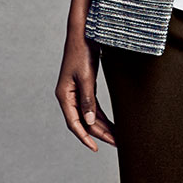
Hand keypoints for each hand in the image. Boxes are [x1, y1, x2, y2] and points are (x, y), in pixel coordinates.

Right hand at [56, 34, 116, 150]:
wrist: (83, 33)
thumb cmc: (81, 52)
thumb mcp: (86, 77)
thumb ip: (88, 100)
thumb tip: (88, 122)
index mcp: (64, 95)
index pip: (74, 123)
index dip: (84, 137)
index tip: (95, 148)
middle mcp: (68, 96)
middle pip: (83, 122)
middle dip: (99, 133)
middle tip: (117, 143)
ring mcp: (76, 92)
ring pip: (89, 116)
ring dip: (102, 126)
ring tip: (118, 137)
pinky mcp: (85, 87)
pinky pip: (92, 107)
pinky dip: (102, 116)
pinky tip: (112, 123)